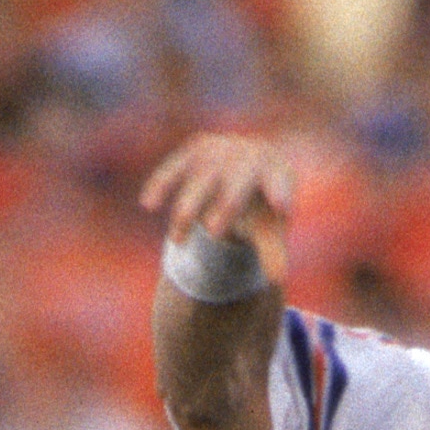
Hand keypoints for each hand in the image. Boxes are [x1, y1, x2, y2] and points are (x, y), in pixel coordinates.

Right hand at [141, 134, 294, 279]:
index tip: (282, 208)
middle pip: (237, 180)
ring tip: (177, 242)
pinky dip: (162, 183)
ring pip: (202, 176)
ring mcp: (220, 149)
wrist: (244, 168)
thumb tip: (277, 280)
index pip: (277, 182)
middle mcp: (248, 154)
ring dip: (188, 207)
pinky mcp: (195, 150)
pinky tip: (148, 203)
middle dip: (226, 204)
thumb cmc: (260, 208)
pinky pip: (176, 166)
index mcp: (274, 171)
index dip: (279, 191)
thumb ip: (273, 252)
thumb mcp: (268, 229)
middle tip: (214, 234)